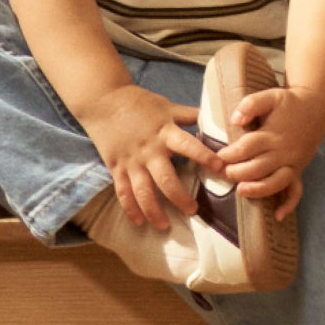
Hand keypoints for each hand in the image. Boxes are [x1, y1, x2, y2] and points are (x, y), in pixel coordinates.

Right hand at [72, 84, 218, 227]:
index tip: (222, 169)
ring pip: (143, 191)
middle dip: (180, 198)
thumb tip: (216, 118)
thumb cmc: (139, 101)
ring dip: (154, 211)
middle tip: (193, 211)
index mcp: (165, 132)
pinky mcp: (116, 167)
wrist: (103, 99)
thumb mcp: (166, 105)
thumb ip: (189, 115)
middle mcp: (149, 150)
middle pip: (166, 179)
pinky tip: (139, 222)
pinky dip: (131, 208)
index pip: (189, 146)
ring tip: (165, 225)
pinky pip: (123, 192)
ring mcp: (131, 161)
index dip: (206, 157)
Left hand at [214, 86, 324, 218]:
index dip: (229, 154)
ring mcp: (292, 163)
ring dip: (258, 190)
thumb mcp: (270, 95)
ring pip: (275, 182)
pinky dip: (289, 204)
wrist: (317, 106)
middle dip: (237, 173)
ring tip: (241, 191)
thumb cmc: (289, 102)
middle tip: (223, 172)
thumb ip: (251, 105)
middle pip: (257, 168)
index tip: (218, 156)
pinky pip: (296, 191)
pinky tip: (278, 215)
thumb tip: (235, 120)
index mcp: (273, 134)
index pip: (247, 148)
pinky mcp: (299, 170)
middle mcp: (283, 151)